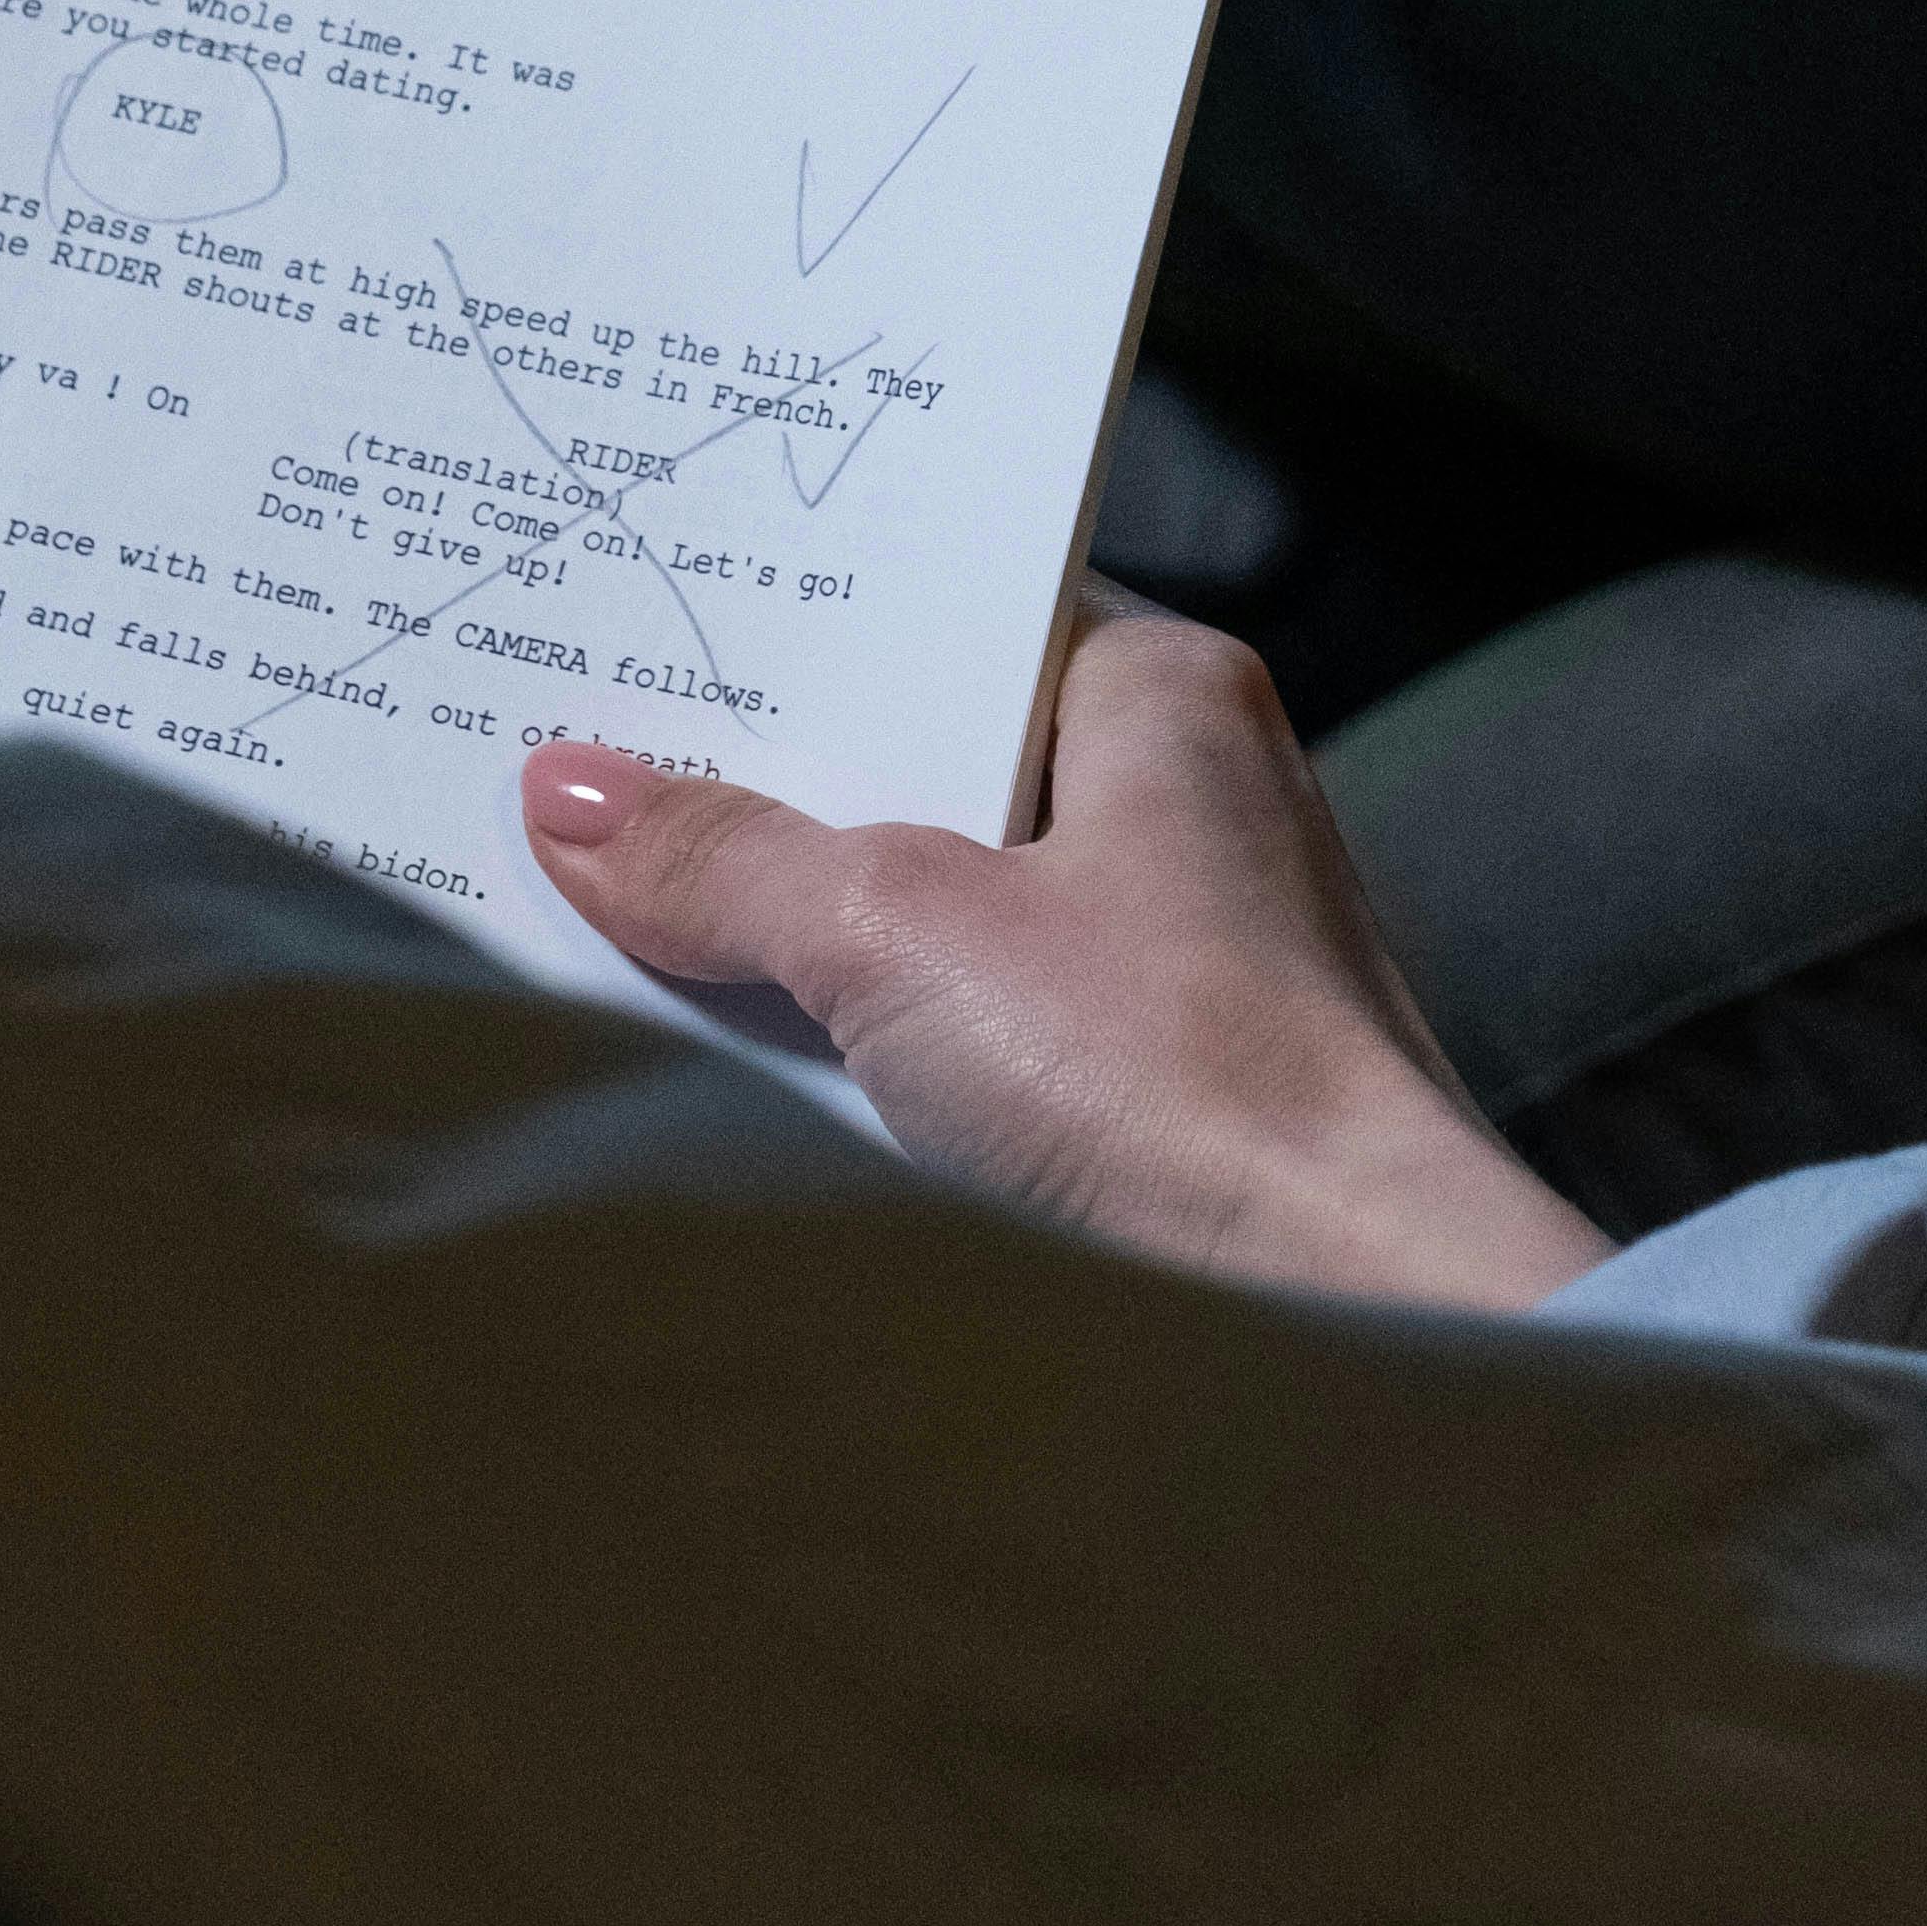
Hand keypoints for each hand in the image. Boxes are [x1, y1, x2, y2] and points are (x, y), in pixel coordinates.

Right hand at [523, 600, 1604, 1305]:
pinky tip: (760, 1052)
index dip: (787, 623)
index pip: (939, 606)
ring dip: (812, 926)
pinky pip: (976, 1014)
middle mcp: (1187, 795)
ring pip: (943, 897)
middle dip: (769, 787)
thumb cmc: (1178, 1081)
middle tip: (584, 765)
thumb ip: (725, 859)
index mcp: (1159, 693)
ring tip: (627, 905)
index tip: (635, 628)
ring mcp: (1183, 945)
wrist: (1357, 1319)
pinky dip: (875, 1031)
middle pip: (923, 758)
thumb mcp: (898, 938)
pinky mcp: (1164, 1081)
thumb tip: (569, 794)